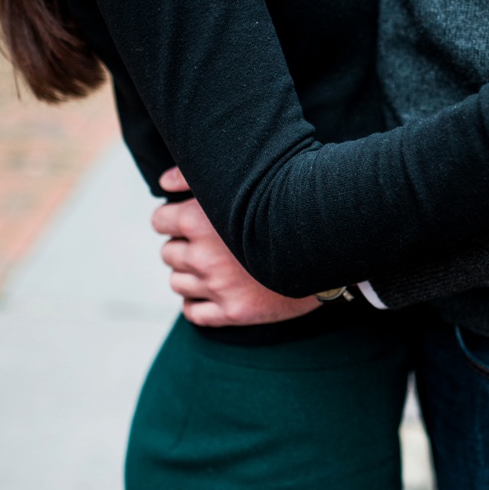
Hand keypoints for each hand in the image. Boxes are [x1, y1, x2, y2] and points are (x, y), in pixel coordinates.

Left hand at [152, 167, 321, 326]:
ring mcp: (218, 287)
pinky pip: (193, 313)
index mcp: (198, 220)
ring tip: (214, 266)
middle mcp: (204, 255)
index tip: (189, 220)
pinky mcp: (233, 312)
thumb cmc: (283, 205)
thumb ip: (193, 177)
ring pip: (177, 283)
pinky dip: (196, 303)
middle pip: (169, 253)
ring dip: (190, 274)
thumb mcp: (241, 182)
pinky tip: (214, 292)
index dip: (173, 219)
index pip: (160, 221)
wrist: (328, 244)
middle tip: (209, 243)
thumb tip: (162, 183)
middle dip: (184, 247)